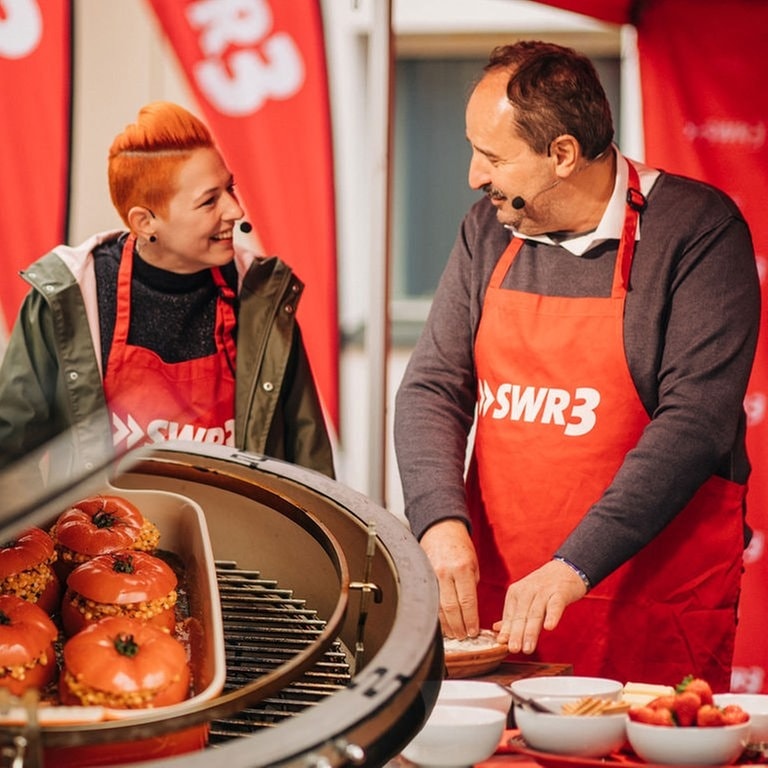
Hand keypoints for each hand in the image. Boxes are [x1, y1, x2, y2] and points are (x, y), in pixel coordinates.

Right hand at [419, 519, 479, 639]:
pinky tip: (442, 623)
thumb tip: (471, 610)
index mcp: (462, 568)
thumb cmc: (459, 546)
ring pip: (438, 607)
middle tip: (464, 637)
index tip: (474, 631)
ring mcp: (431, 574)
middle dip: (458, 626)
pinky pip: (430, 600)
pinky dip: (436, 614)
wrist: (441, 529)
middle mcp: (445, 572)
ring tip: (454, 634)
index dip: (470, 620)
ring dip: (447, 624)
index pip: (467, 601)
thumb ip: (471, 586)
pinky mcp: (423, 576)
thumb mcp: (473, 564)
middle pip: (451, 608)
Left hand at [493, 558, 587, 654]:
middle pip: (521, 615)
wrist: (566, 569)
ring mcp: (544, 591)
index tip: (502, 645)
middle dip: (516, 633)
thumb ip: (513, 615)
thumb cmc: (544, 587)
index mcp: (516, 592)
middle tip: (513, 649)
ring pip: (535, 613)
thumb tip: (497, 630)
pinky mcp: (560, 592)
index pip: (510, 615)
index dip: (507, 631)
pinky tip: (549, 627)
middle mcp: (527, 590)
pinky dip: (552, 616)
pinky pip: (555, 605)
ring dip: (531, 631)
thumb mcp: (525, 598)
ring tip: (527, 648)